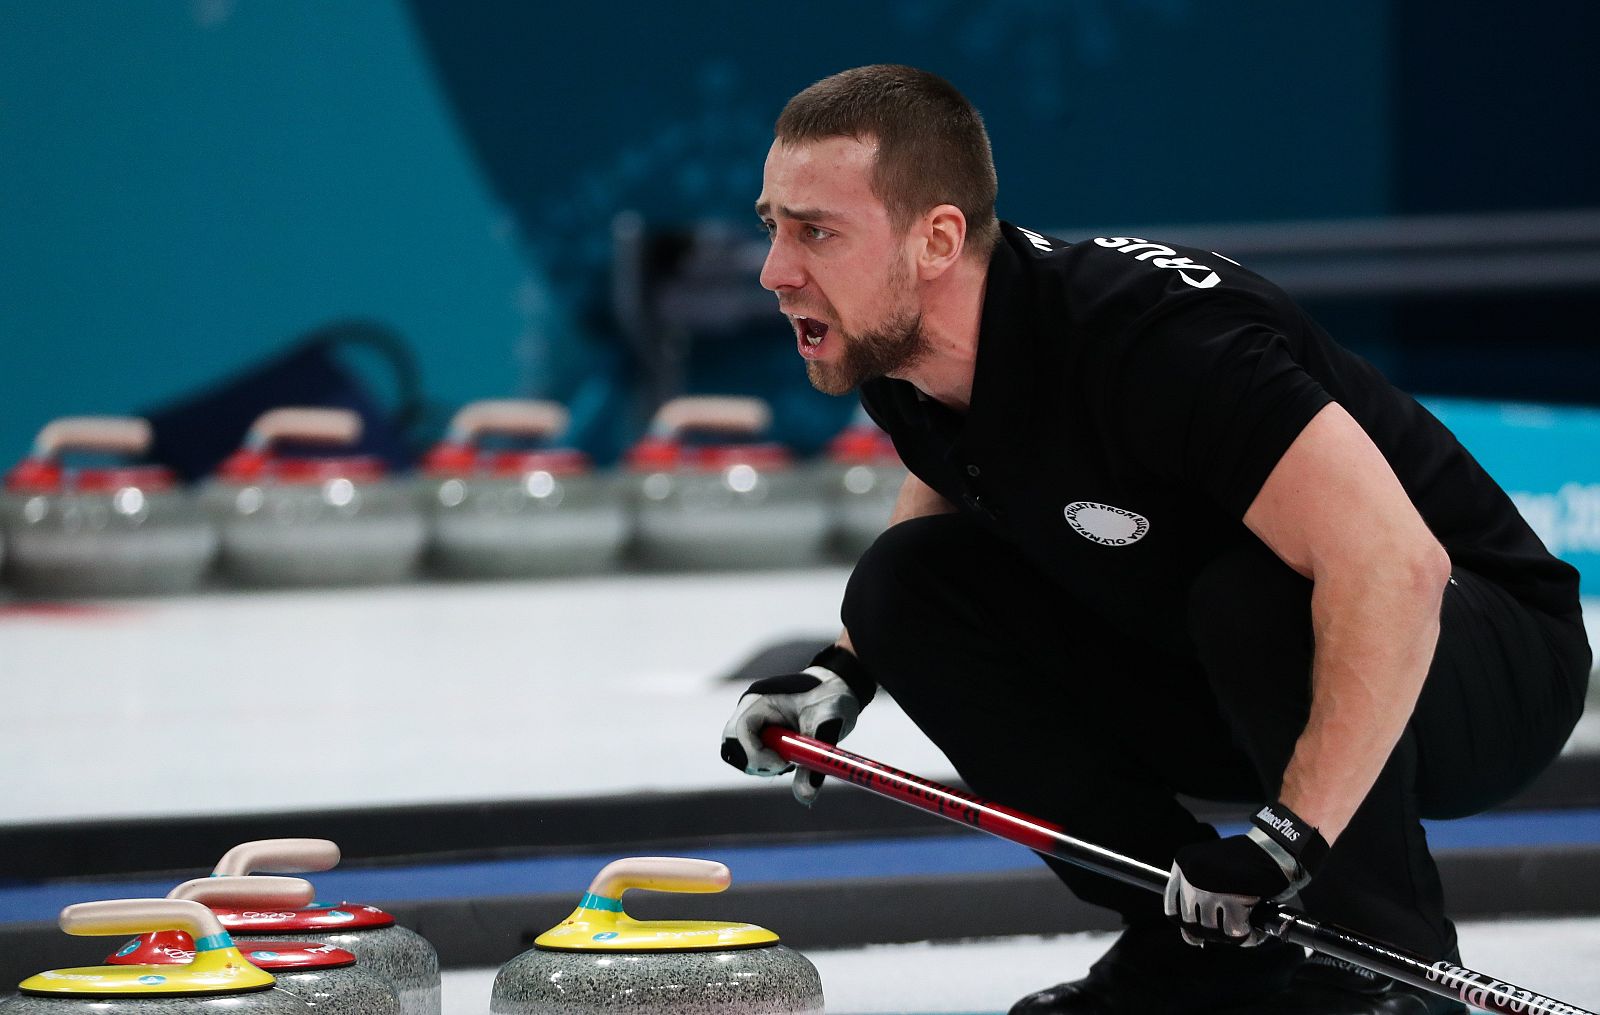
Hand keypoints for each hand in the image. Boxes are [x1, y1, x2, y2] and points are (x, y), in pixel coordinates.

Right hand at [719, 645, 873, 805]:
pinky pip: (754, 757)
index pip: (740, 731)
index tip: (784, 763)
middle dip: (757, 762)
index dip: (757, 754)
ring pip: (741, 755)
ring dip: (764, 765)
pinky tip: (792, 758)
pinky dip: (771, 765)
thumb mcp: (829, 724)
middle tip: (786, 764)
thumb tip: (805, 796)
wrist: (839, 687)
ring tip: (793, 758)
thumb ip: (815, 759)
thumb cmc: (833, 697)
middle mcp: (751, 711)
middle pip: (733, 746)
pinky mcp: (762, 734)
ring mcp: (754, 723)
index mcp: (760, 699)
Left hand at [1164, 801, 1328, 946]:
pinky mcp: (1234, 900)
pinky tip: (1254, 932)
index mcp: (1183, 864)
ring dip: (1230, 936)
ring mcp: (1210, 888)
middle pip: (1191, 923)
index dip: (1186, 923)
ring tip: (1245, 930)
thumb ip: (1198, 895)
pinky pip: (1235, 933)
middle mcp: (1191, 876)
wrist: (1276, 847)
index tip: (1198, 931)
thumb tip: (1192, 937)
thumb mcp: (1212, 870)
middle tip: (1228, 931)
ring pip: (1212, 931)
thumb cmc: (1247, 860)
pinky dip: (1248, 937)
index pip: (1172, 908)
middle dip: (1211, 932)